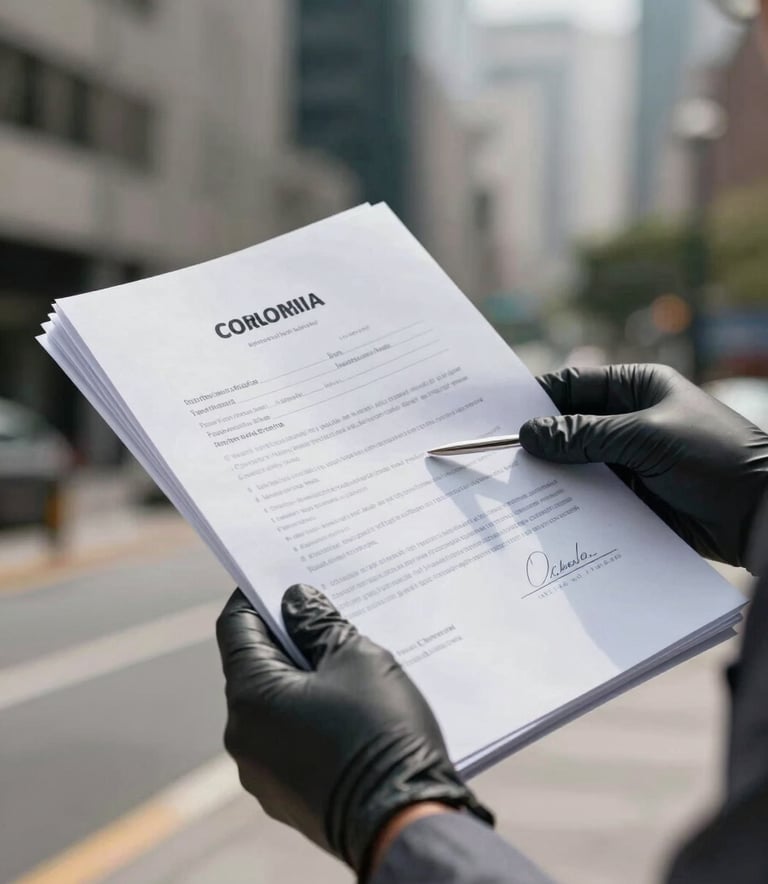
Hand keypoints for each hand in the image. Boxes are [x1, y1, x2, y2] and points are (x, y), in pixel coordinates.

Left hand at [216, 584, 491, 874]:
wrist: (406, 821)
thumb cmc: (380, 732)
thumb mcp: (356, 658)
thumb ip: (319, 623)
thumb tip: (297, 601)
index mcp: (250, 697)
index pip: (236, 628)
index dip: (256, 597)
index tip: (280, 578)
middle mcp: (243, 738)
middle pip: (255, 667)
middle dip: (287, 637)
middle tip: (324, 613)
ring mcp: (263, 773)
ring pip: (274, 705)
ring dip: (302, 678)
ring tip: (344, 658)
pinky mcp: (287, 796)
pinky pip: (289, 739)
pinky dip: (309, 715)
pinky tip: (349, 705)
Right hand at [518, 364, 767, 568]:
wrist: (761, 513)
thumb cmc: (713, 456)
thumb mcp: (646, 436)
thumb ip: (585, 436)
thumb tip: (529, 436)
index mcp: (637, 388)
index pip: (575, 385)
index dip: (538, 398)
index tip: (500, 414)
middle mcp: (629, 421)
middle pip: (571, 427)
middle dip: (539, 441)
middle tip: (496, 455)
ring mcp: (631, 461)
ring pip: (578, 464)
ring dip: (552, 475)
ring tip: (511, 486)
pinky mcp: (633, 497)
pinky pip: (592, 495)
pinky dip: (570, 502)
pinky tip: (543, 512)